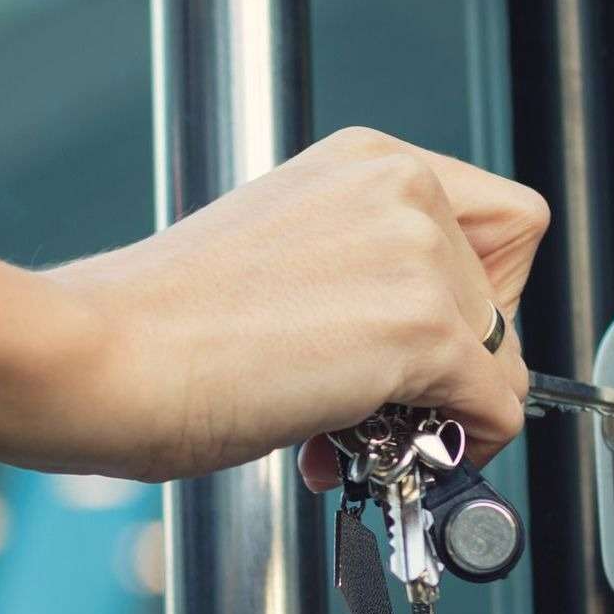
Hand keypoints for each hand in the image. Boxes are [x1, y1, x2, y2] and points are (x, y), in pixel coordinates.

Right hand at [46, 127, 548, 482]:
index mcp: (368, 163)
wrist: (106, 358)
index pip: (500, 221)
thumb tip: (423, 347)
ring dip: (445, 410)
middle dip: (459, 360)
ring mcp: (416, 254)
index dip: (482, 292)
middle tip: (393, 400)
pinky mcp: (421, 328)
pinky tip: (375, 450)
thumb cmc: (163, 321)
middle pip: (507, 293)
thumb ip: (367, 277)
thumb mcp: (288, 256)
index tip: (441, 337)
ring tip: (358, 431)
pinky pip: (498, 408)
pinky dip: (459, 446)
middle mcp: (402, 188)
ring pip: (504, 358)